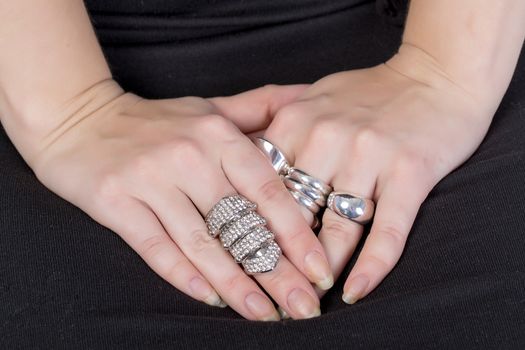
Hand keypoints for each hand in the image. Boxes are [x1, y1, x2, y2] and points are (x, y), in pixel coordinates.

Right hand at [30, 81, 332, 319]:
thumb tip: (308, 94)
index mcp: (217, 135)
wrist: (80, 117)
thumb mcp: (210, 107)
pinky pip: (156, 247)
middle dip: (276, 273)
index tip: (320, 270)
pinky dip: (185, 277)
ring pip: (202, 244)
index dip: (298, 235)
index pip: (268, 191)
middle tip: (303, 308)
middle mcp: (187, 156)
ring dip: (236, 285)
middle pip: (240, 225)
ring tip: (265, 314)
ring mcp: (150, 179)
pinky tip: (212, 299)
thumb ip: (260, 105)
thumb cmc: (157, 120)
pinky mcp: (115, 200)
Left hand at [259, 49, 492, 302]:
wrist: (434, 73)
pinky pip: (387, 228)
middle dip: (282, 258)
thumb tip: (243, 170)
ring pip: (337, 227)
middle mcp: (327, 137)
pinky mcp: (409, 170)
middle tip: (271, 290)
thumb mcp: (311, 98)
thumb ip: (278, 132)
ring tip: (308, 302)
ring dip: (321, 269)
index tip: (243, 260)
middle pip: (295, 213)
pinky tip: (356, 291)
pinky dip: (373, 265)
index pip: (261, 187)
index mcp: (295, 121)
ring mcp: (369, 154)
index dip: (251, 228)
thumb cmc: (367, 92)